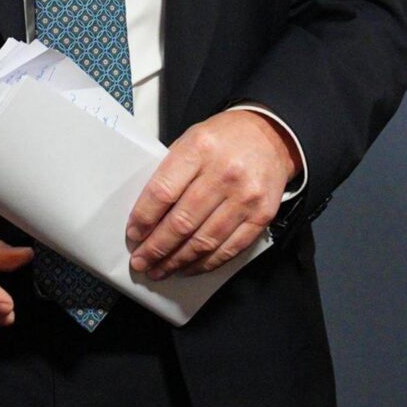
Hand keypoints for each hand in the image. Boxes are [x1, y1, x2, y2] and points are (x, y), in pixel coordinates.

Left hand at [126, 109, 297, 278]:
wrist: (272, 136)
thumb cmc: (226, 139)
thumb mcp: (192, 140)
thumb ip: (171, 173)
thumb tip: (147, 217)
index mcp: (200, 148)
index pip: (162, 192)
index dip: (143, 219)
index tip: (133, 235)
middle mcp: (225, 173)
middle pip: (181, 222)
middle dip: (156, 248)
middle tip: (141, 261)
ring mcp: (246, 197)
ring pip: (203, 241)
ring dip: (177, 261)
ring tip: (160, 269)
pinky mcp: (262, 215)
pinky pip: (229, 248)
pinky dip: (205, 263)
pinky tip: (189, 267)